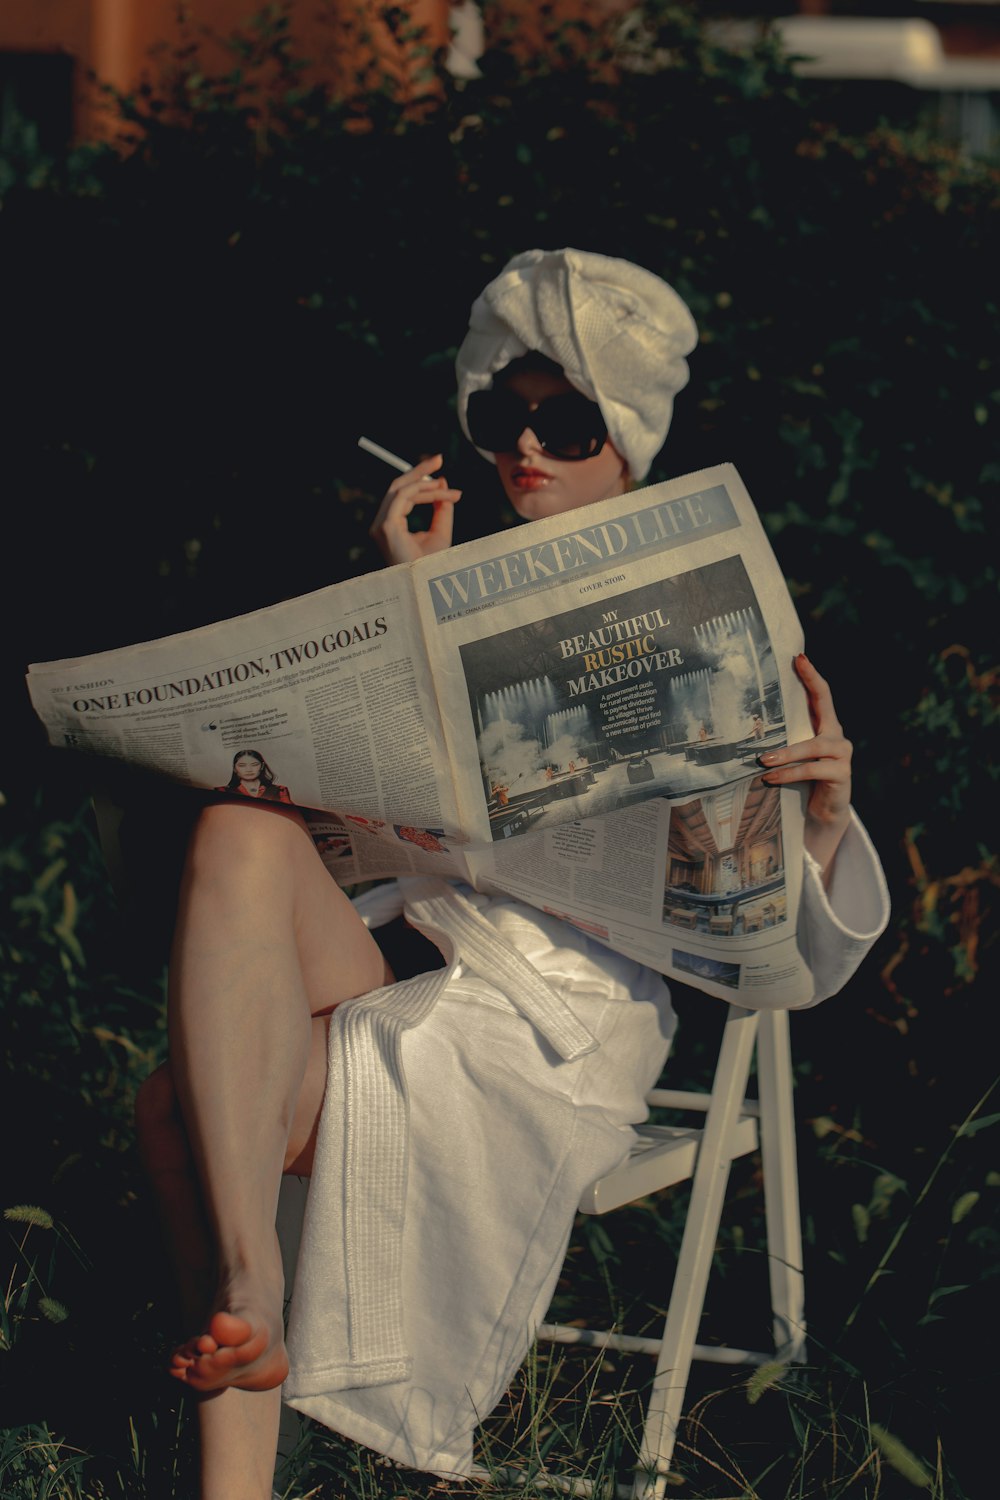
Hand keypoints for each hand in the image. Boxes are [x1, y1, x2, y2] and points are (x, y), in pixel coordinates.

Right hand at [369, 454, 461, 565]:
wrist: (427, 589)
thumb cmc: (431, 568)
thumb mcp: (440, 533)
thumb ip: (440, 509)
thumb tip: (442, 483)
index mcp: (390, 526)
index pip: (403, 496)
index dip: (422, 483)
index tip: (444, 478)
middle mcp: (381, 524)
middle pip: (397, 487)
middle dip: (418, 471)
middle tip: (439, 458)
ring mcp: (380, 526)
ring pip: (400, 489)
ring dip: (425, 483)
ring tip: (447, 484)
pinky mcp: (386, 527)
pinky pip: (402, 497)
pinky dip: (421, 491)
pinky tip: (438, 491)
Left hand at [757, 654, 852, 881]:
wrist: (824, 814)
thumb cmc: (802, 781)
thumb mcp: (792, 757)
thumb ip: (783, 740)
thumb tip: (743, 727)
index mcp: (825, 728)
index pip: (821, 696)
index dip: (812, 675)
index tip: (798, 656)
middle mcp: (837, 736)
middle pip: (826, 704)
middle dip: (811, 682)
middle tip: (794, 666)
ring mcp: (842, 755)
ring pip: (812, 746)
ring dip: (785, 753)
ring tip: (763, 760)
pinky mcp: (841, 774)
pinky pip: (811, 770)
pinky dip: (788, 773)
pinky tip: (770, 778)